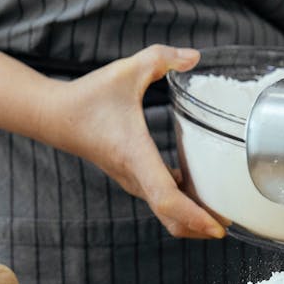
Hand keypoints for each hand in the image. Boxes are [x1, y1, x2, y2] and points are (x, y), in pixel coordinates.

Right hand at [41, 45, 224, 238]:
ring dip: (191, 217)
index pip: (167, 198)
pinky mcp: (130, 178)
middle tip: (230, 222)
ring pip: (165, 212)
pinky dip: (180, 204)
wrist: (53, 116)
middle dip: (201, 225)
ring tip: (220, 211)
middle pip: (170, 217)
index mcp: (136, 155)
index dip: (194, 216)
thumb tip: (194, 56)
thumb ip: (160, 59)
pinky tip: (198, 190)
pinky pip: (159, 200)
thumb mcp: (126, 71)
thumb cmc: (87, 97)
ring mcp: (131, 180)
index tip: (217, 227)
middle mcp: (134, 175)